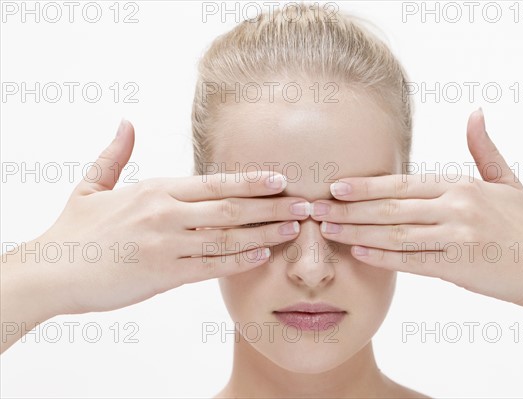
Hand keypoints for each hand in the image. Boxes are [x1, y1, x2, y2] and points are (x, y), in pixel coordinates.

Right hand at [2, 120, 309, 316]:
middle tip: (305, 204)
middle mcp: (166, 215)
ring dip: (266, 232)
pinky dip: (239, 260)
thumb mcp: (92, 186)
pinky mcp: (164, 275)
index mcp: (156, 190)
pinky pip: (211, 267)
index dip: (251, 181)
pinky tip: (263, 254)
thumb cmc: (75, 230)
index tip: (281, 179)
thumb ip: (115, 154)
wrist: (51, 272)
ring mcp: (167, 246)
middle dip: (272, 206)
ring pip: (228, 237)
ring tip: (295, 228)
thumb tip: (125, 122)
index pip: (214, 182)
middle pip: (231, 208)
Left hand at [310, 109, 522, 309]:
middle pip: (391, 207)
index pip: (403, 183)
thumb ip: (483, 148)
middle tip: (316, 210)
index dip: (366, 185)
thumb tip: (476, 112)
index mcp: (460, 185)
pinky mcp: (459, 266)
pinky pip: (413, 261)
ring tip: (328, 230)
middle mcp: (456, 207)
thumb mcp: (506, 180)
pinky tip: (359, 252)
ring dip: (357, 231)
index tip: (335, 187)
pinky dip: (383, 257)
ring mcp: (457, 236)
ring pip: (396, 233)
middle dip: (350, 209)